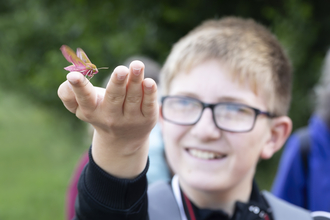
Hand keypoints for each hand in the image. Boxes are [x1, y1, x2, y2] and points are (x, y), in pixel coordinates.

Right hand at [58, 61, 157, 177]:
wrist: (123, 140)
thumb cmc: (99, 112)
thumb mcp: (82, 108)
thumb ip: (68, 94)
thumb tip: (69, 78)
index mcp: (91, 111)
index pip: (84, 99)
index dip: (79, 88)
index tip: (73, 75)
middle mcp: (110, 117)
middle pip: (114, 97)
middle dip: (117, 83)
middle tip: (121, 69)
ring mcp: (130, 119)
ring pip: (133, 97)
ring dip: (136, 81)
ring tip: (137, 65)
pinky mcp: (147, 119)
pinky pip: (149, 104)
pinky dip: (150, 93)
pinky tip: (150, 82)